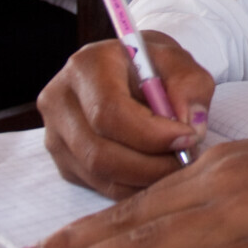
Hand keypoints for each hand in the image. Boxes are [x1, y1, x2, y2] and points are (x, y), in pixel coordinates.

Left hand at [13, 121, 247, 247]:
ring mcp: (242, 215)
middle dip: (74, 244)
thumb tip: (184, 213)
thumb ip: (222, 187)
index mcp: (214, 168)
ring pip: (160, 241)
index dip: (86, 224)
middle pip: (133, 220)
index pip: (137, 199)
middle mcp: (217, 186)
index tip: (43, 243)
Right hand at [36, 33, 214, 199]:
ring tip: (177, 163)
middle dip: (151, 165)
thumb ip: (190, 86)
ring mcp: (56, 134)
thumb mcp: (178, 61)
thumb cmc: (152, 65)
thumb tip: (192, 126)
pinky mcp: (64, 160)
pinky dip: (135, 186)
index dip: (151, 134)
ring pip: (99, 174)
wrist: (127, 71)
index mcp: (86, 66)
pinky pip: (99, 185)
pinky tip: (158, 172)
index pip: (109, 112)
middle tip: (187, 159)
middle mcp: (60, 100)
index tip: (188, 138)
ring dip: (145, 179)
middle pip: (99, 152)